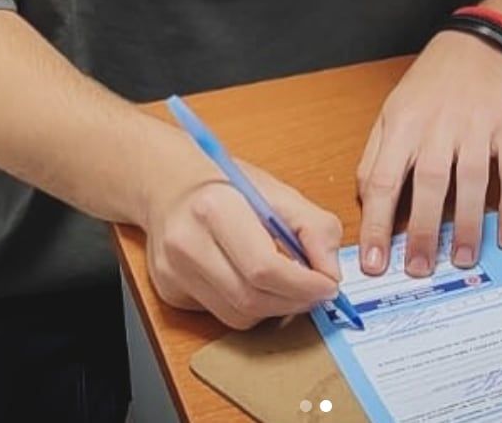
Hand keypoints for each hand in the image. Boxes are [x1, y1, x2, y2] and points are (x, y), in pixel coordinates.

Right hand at [143, 130, 343, 330]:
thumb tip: (331, 273)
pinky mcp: (171, 293)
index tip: (329, 285)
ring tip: (289, 286)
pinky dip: (250, 308)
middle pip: (251, 299)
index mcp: (214, 208)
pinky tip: (256, 284)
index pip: (264, 267)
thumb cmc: (226, 185)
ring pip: (238, 316)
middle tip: (317, 291)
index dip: (303, 284)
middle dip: (294, 301)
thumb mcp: (276, 191)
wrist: (171, 185)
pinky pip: (222, 316)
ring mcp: (173, 272)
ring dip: (274, 309)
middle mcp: (187, 243)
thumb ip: (314, 227)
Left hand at [355, 30, 501, 278]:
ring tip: (462, 259)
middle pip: (430, 183)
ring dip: (468, 225)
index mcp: (403, 124)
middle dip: (424, 232)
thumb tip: (367, 203)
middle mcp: (439, 125)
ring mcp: (477, 125)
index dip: (378, 224)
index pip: (384, 179)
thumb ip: (376, 158)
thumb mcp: (390, 113)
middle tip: (420, 269)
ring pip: (472, 180)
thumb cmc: (429, 86)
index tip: (375, 261)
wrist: (476, 47)